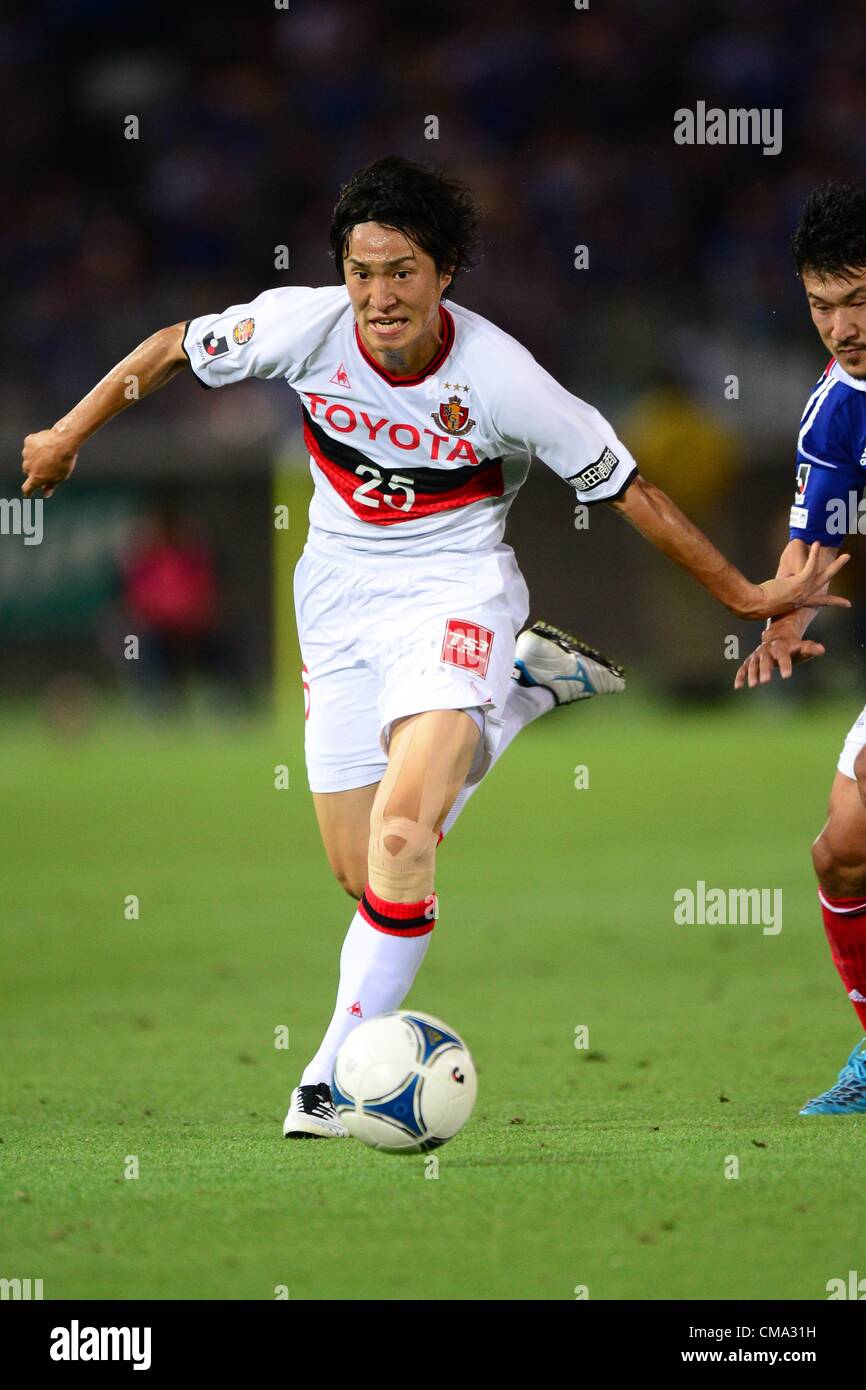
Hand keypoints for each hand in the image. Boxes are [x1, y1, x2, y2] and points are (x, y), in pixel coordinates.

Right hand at [21, 427, 78, 497]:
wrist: (64, 442)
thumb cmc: (64, 461)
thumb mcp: (60, 477)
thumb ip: (51, 486)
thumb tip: (46, 494)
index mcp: (36, 478)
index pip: (27, 488)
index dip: (28, 492)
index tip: (28, 493)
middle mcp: (27, 467)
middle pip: (28, 470)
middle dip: (35, 469)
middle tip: (47, 465)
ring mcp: (26, 454)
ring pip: (29, 457)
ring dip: (35, 456)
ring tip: (49, 452)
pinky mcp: (28, 442)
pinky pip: (31, 445)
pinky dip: (36, 445)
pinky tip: (46, 443)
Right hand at [734, 633, 825, 689]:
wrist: (778, 639)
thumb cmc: (792, 647)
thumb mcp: (802, 647)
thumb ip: (810, 648)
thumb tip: (822, 650)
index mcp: (780, 647)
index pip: (783, 656)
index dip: (785, 665)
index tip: (787, 676)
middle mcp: (766, 650)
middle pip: (765, 660)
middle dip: (765, 670)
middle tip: (766, 681)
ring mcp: (757, 655)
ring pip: (753, 664)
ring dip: (752, 674)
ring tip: (753, 685)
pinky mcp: (750, 661)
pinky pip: (743, 668)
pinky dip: (740, 676)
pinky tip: (738, 686)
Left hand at [736, 543, 850, 619]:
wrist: (756, 604)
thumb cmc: (760, 601)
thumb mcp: (777, 596)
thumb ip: (785, 587)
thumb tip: (786, 578)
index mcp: (800, 602)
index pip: (820, 602)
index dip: (833, 601)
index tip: (846, 603)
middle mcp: (804, 597)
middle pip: (825, 582)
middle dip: (837, 570)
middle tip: (847, 559)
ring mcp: (803, 591)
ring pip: (824, 574)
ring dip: (835, 564)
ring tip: (843, 554)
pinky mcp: (798, 583)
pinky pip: (811, 566)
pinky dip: (815, 555)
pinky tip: (817, 544)